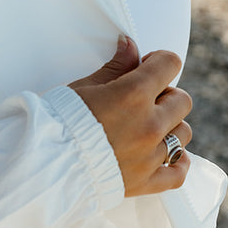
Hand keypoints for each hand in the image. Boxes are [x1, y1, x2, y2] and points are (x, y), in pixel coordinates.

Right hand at [69, 36, 192, 196]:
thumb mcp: (85, 87)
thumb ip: (116, 66)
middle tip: (145, 100)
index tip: (148, 67)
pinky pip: (178, 173)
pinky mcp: (145, 182)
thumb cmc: (59, 123)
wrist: (44, 167)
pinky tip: (169, 156)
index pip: (169, 64)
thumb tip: (130, 45)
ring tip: (149, 128)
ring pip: (183, 133)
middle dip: (166, 95)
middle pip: (182, 100)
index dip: (159, 62)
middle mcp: (148, 124)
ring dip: (171, 127)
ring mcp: (150, 155)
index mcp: (133, 95)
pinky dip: (177, 164)